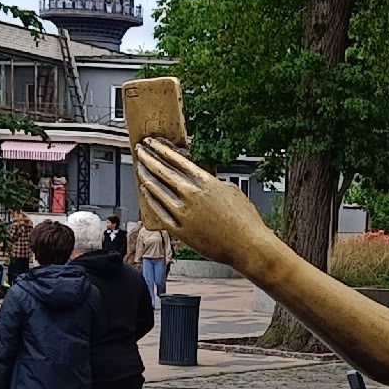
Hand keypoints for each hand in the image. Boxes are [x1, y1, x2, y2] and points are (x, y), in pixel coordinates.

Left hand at [134, 141, 269, 270]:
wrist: (248, 246)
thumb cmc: (245, 221)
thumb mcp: (232, 191)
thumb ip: (212, 183)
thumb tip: (201, 181)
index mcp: (206, 183)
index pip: (177, 160)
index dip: (161, 149)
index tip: (151, 142)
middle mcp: (192, 196)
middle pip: (163, 172)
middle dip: (149, 158)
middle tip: (140, 150)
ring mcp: (184, 214)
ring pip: (157, 191)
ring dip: (146, 177)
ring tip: (139, 169)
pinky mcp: (181, 231)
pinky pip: (160, 212)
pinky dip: (151, 200)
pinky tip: (146, 192)